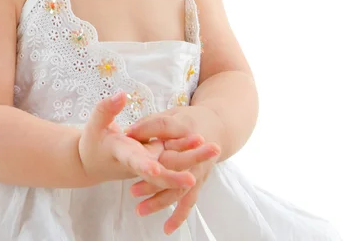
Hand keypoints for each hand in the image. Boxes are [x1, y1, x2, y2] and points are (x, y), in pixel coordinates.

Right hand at [78, 92, 196, 190]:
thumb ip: (107, 109)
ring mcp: (148, 165)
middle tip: (204, 161)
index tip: (157, 168)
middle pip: (162, 170)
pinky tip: (205, 147)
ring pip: (173, 167)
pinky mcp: (155, 162)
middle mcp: (138, 164)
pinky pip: (174, 163)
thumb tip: (121, 94)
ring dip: (193, 160)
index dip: (145, 165)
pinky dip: (189, 157)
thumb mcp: (95, 123)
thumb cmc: (93, 141)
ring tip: (213, 148)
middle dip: (183, 168)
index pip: (134, 161)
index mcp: (122, 155)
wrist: (95, 162)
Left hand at [125, 107, 221, 234]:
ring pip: (178, 188)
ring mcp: (197, 169)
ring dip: (160, 200)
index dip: (147, 130)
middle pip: (172, 165)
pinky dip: (179, 215)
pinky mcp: (198, 182)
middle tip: (132, 189)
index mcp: (184, 128)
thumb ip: (150, 124)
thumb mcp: (169, 115)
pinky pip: (188, 201)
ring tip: (139, 209)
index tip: (128, 135)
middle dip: (153, 179)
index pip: (164, 127)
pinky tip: (167, 228)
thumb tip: (129, 133)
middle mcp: (192, 151)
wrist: (215, 128)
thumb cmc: (188, 121)